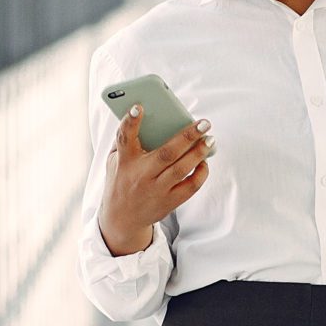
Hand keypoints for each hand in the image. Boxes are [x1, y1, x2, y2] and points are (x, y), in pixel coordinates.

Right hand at [97, 105, 215, 255]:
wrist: (122, 219)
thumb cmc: (121, 180)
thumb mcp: (114, 162)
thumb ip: (126, 142)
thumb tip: (149, 117)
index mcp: (125, 161)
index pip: (124, 139)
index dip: (130, 122)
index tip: (139, 107)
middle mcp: (141, 175)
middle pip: (167, 153)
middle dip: (188, 136)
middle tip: (204, 123)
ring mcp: (156, 190)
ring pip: (182, 169)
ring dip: (199, 153)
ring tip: (210, 139)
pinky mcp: (169, 202)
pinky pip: (190, 187)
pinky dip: (201, 173)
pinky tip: (204, 162)